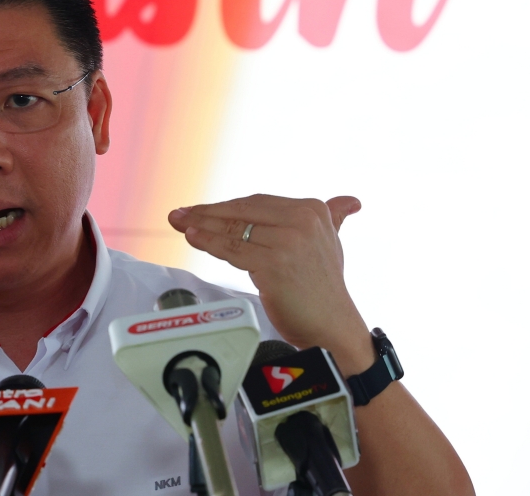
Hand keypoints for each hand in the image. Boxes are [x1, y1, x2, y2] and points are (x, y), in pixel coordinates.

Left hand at [168, 194, 371, 367]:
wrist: (332, 327)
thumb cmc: (325, 287)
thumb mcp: (332, 243)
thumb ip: (333, 217)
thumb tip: (350, 201)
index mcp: (313, 210)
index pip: (256, 202)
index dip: (224, 206)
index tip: (200, 208)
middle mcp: (302, 221)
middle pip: (241, 212)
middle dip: (206, 212)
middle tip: (179, 213)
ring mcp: (288, 242)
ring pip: (234, 230)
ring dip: (200, 225)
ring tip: (179, 223)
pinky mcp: (274, 264)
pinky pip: (232, 249)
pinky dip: (209, 242)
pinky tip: (192, 237)